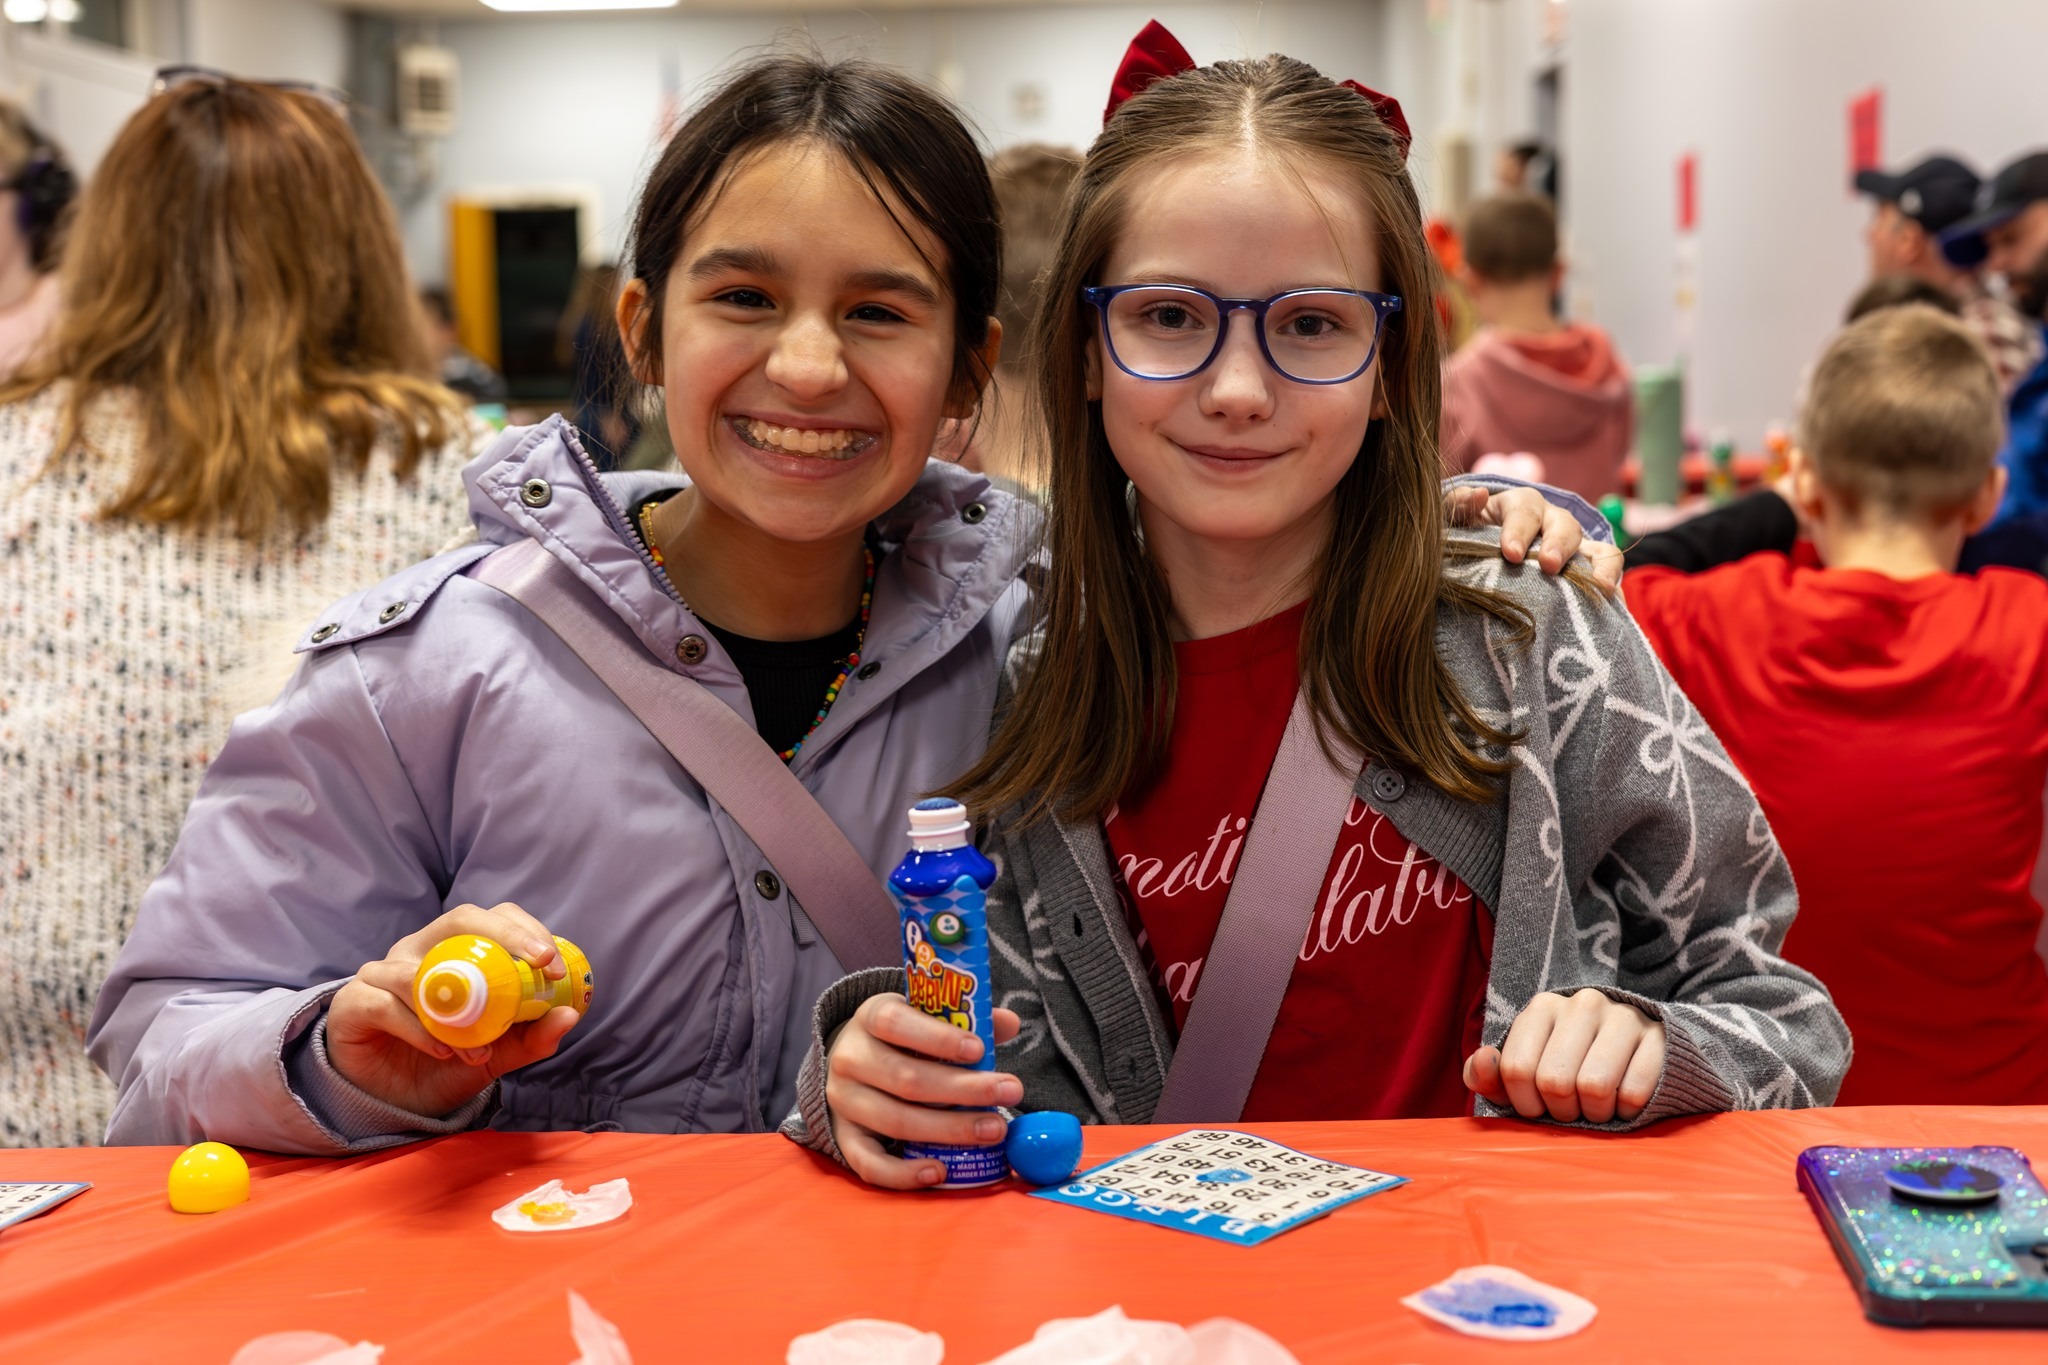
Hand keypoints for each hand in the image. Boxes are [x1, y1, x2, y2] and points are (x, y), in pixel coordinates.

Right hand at [327, 902, 580, 1118]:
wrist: (392, 1100)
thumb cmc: (447, 1061)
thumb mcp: (499, 1053)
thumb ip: (533, 1036)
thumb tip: (571, 1014)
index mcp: (456, 950)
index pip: (495, 918)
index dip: (526, 931)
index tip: (553, 964)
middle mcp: (419, 950)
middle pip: (460, 919)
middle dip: (504, 936)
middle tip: (537, 966)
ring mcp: (382, 973)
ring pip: (419, 967)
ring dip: (457, 1009)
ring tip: (479, 1049)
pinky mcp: (355, 1003)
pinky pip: (386, 1004)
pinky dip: (419, 1029)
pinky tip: (441, 1052)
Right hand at [825, 994, 1022, 1189]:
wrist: (853, 1062)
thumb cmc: (901, 1039)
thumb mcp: (924, 1017)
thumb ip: (964, 1018)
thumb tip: (1008, 1023)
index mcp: (870, 1018)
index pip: (895, 1023)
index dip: (937, 1037)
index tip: (978, 1050)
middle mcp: (850, 1059)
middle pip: (905, 1078)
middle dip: (963, 1089)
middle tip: (1009, 1092)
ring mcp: (844, 1101)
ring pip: (896, 1121)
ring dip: (949, 1129)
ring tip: (993, 1130)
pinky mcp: (845, 1138)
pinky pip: (869, 1163)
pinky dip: (903, 1174)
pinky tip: (941, 1171)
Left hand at [1445, 484, 1624, 590]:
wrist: (1484, 561)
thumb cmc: (1470, 538)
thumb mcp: (1457, 522)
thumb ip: (1458, 507)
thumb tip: (1478, 493)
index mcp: (1518, 507)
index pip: (1523, 511)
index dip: (1518, 531)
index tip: (1510, 554)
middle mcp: (1550, 520)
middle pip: (1562, 524)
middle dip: (1557, 544)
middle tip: (1549, 566)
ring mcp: (1572, 543)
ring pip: (1591, 544)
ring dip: (1596, 562)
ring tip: (1596, 586)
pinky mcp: (1586, 564)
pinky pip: (1607, 565)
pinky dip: (1612, 577)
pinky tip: (1610, 597)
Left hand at [1463, 989, 1665, 1123]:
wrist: (1636, 1049)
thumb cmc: (1567, 1065)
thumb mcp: (1524, 1068)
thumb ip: (1490, 1073)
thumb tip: (1483, 1061)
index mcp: (1542, 1007)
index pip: (1516, 1070)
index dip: (1525, 1103)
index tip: (1537, 1106)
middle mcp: (1582, 1003)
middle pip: (1555, 1082)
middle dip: (1561, 1111)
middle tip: (1571, 1109)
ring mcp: (1624, 1017)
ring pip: (1595, 1087)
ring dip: (1594, 1113)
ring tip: (1596, 1106)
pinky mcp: (1659, 1038)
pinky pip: (1634, 1093)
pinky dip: (1626, 1112)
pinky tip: (1624, 1103)